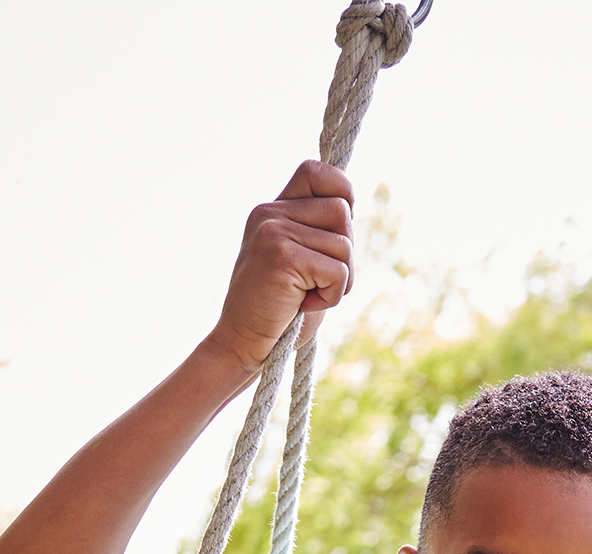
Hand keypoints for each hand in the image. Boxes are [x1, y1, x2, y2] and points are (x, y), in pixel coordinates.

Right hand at [209, 161, 354, 377]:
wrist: (242, 344)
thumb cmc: (277, 310)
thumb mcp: (298, 260)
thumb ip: (317, 231)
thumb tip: (349, 206)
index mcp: (272, 208)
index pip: (317, 172)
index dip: (341, 192)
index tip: (338, 228)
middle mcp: (270, 213)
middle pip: (342, 211)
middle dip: (344, 253)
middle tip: (317, 281)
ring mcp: (274, 232)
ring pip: (344, 243)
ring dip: (339, 280)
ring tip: (308, 295)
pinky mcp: (283, 257)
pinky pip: (338, 270)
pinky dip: (332, 296)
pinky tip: (304, 305)